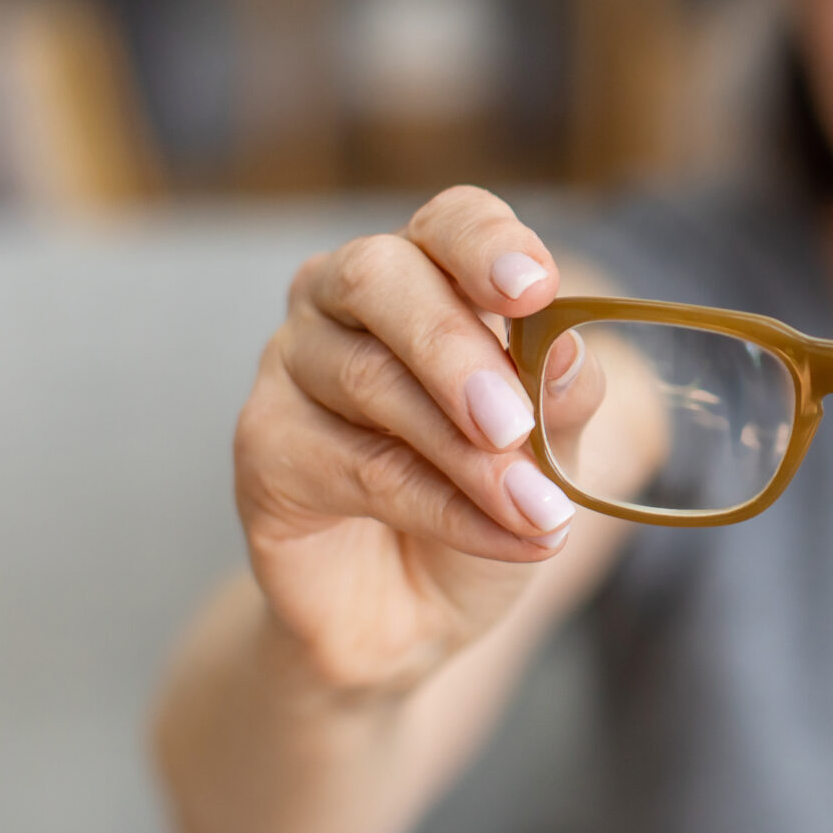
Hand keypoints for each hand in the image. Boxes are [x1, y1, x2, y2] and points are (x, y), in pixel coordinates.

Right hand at [230, 187, 600, 695]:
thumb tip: (569, 347)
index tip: (535, 289)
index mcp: (424, 269)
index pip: (450, 222)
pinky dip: (440, 508)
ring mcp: (291, 365)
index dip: (489, 244)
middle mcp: (341, 298)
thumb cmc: (482, 498)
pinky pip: (354, 466)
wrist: (415, 610)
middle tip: (515, 423)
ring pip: (370, 381)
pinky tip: (503, 538)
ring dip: (466, 455)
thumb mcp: (549, 450)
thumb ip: (561, 396)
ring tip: (539, 511)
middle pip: (381, 277)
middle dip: (456, 348)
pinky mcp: (262, 445)